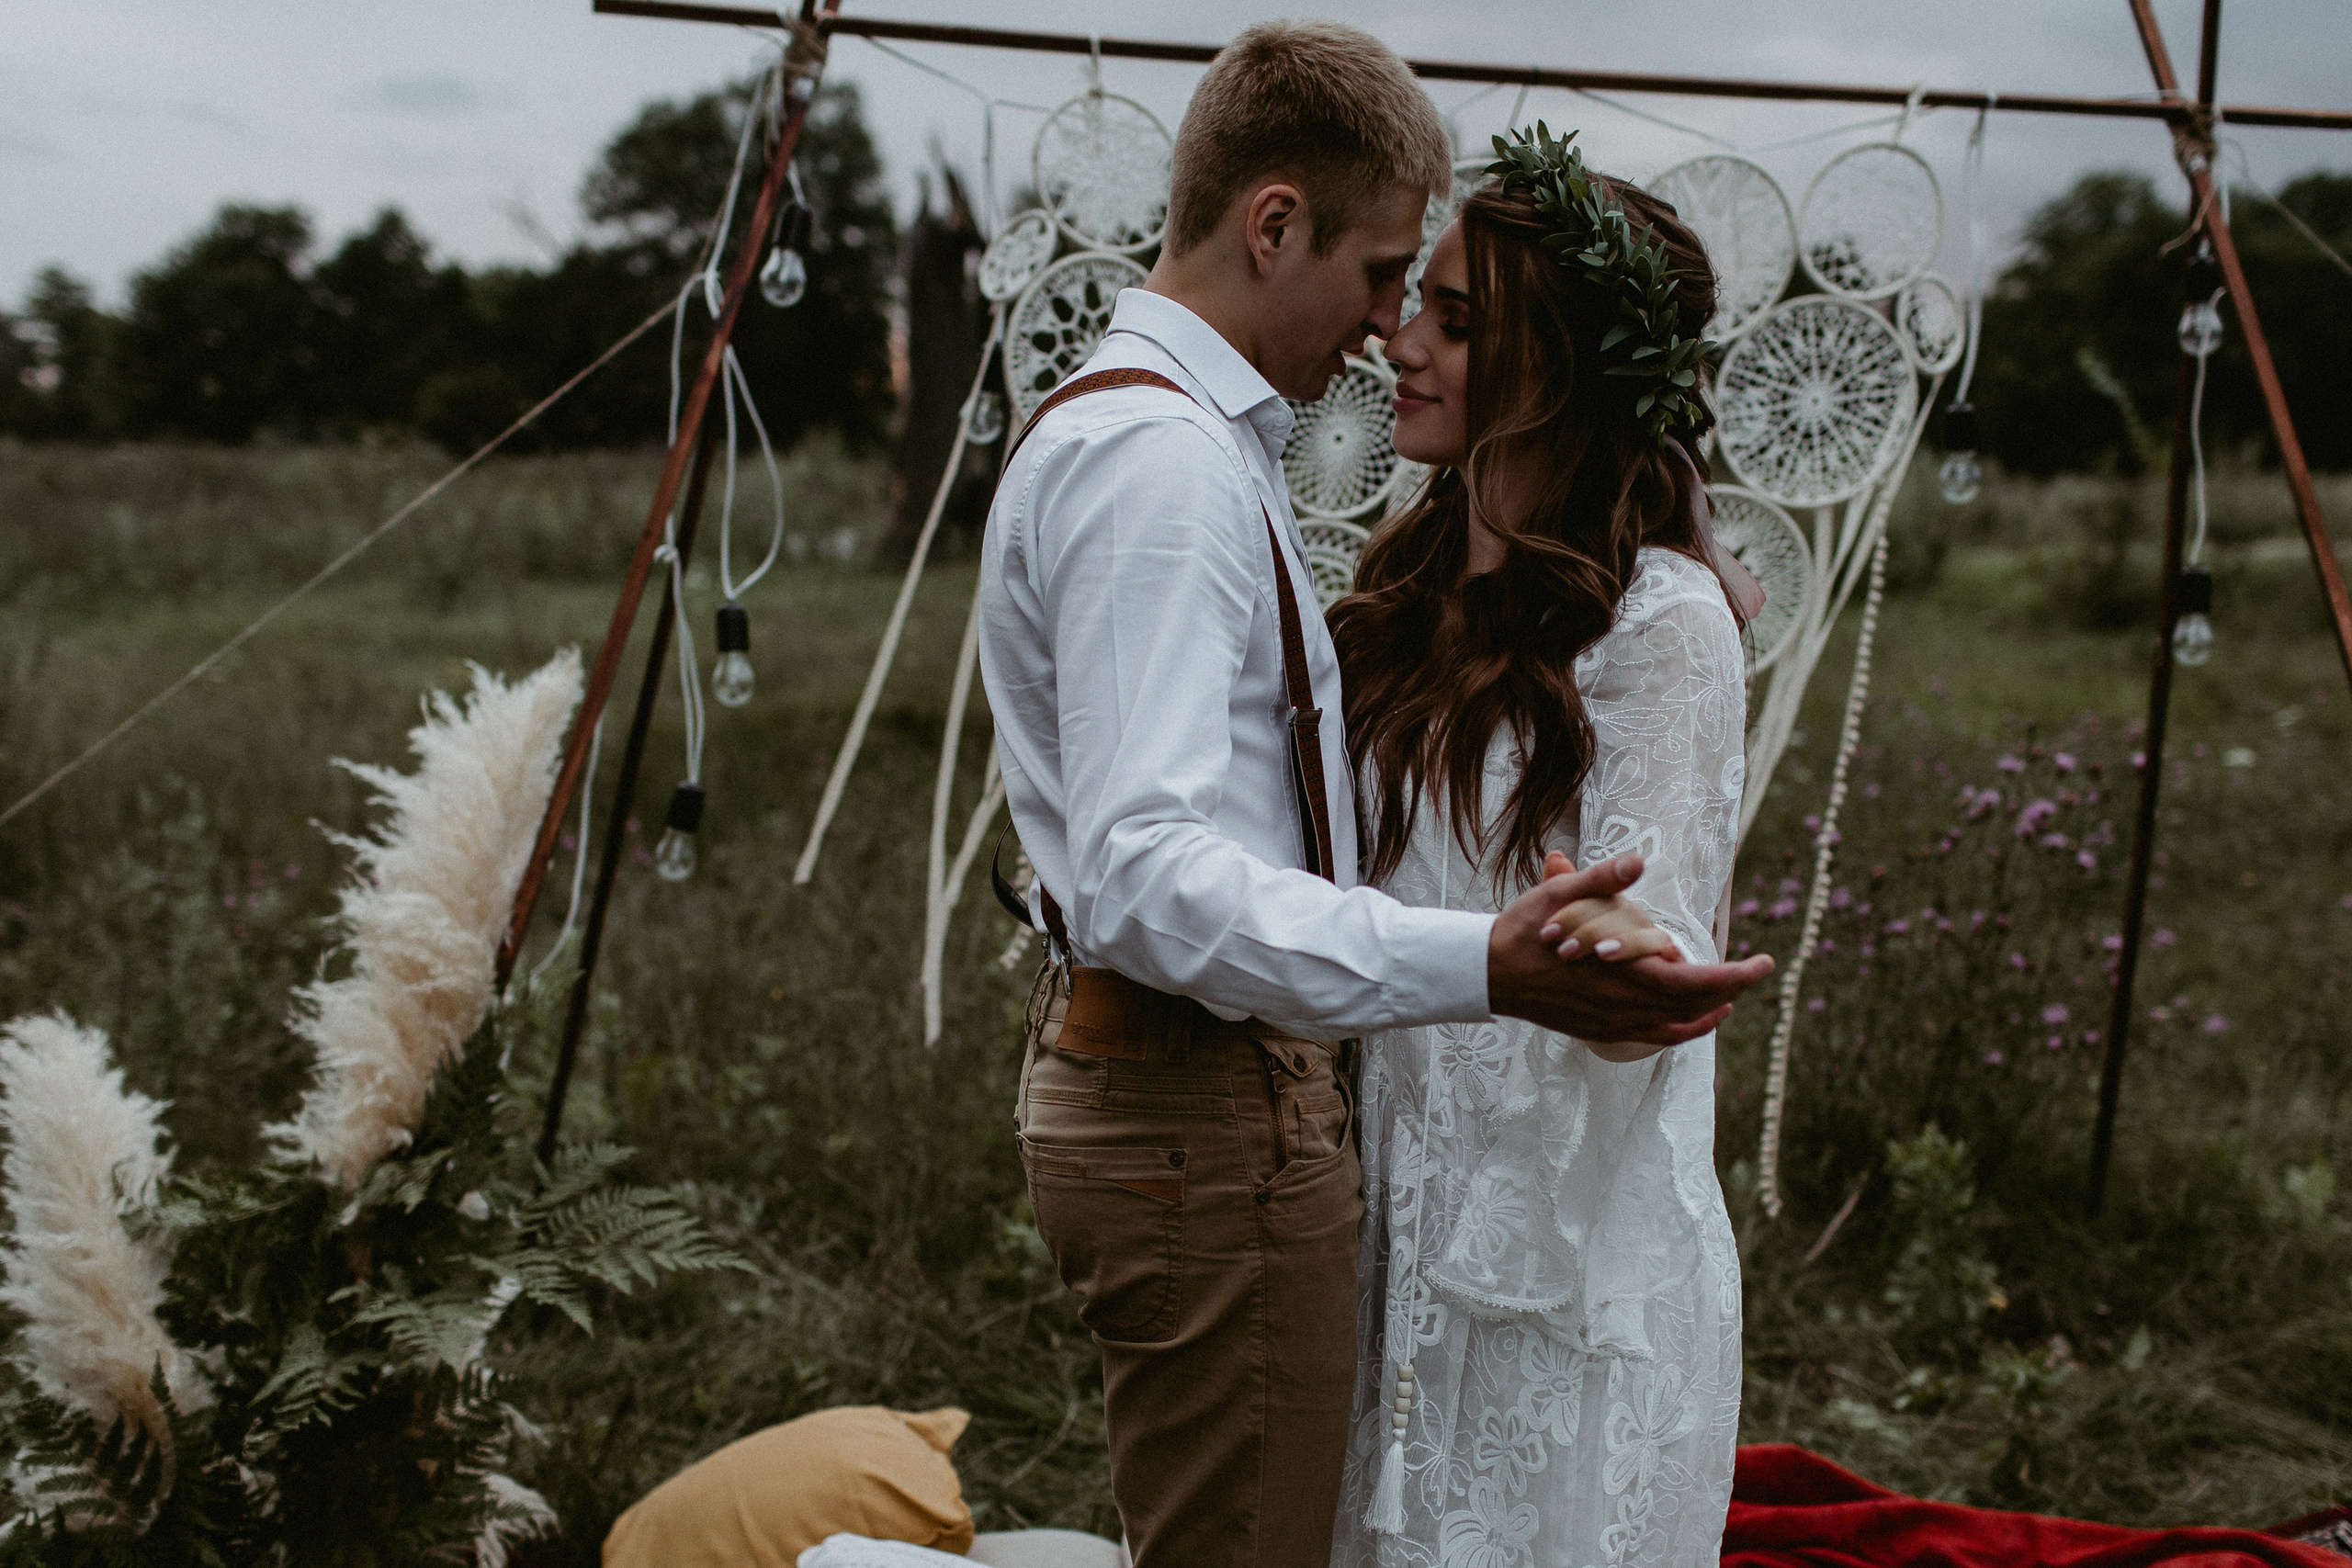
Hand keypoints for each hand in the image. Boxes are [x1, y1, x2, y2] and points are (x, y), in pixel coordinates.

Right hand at [1486, 855, 1773, 1047]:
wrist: (1486, 973)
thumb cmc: (1526, 930)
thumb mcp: (1562, 895)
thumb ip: (1603, 879)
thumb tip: (1639, 860)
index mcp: (1624, 974)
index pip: (1698, 983)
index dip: (1737, 976)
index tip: (1765, 963)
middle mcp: (1625, 1007)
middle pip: (1696, 1007)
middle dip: (1732, 988)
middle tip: (1756, 970)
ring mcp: (1613, 1024)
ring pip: (1678, 1026)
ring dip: (1710, 1010)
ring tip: (1731, 994)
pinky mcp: (1600, 1032)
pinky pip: (1655, 1037)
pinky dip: (1682, 1030)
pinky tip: (1690, 1020)